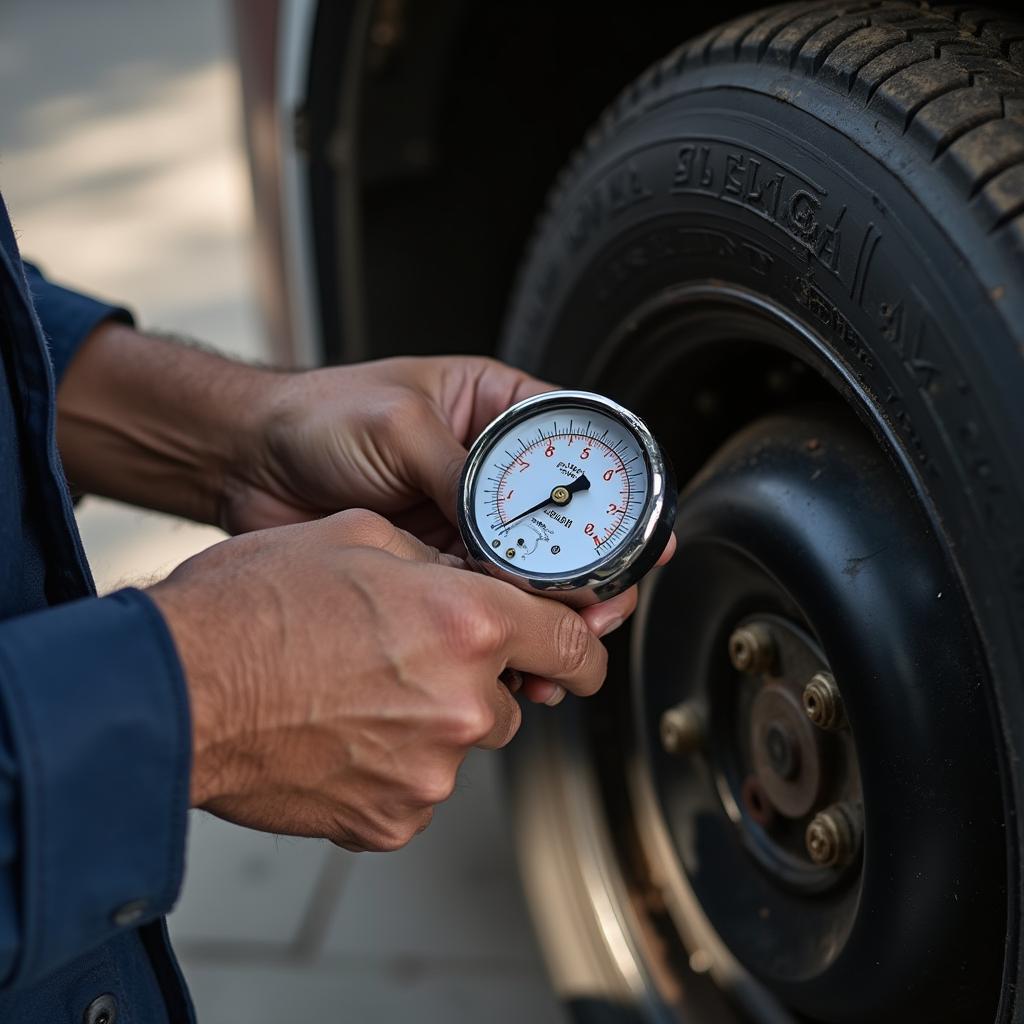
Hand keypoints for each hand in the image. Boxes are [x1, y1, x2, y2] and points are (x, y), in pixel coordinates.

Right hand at [149, 509, 610, 850]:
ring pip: (460, 745)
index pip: (574, 646)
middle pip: (508, 699)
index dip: (579, 649)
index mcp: (468, 623)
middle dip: (474, 680)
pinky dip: (390, 768)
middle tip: (404, 659)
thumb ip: (438, 564)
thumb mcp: (358, 539)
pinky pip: (416, 790)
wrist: (175, 688)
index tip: (575, 658)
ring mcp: (431, 772)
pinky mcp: (391, 820)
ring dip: (430, 724)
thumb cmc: (252, 605)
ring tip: (356, 694)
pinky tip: (338, 736)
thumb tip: (470, 580)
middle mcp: (464, 702)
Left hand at [219, 353, 674, 657]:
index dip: (618, 499)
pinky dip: (500, 632)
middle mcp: (490, 472)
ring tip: (560, 651)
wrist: (249, 459)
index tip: (644, 544)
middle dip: (589, 575)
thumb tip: (510, 532)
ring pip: (527, 575)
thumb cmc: (322, 416)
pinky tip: (513, 659)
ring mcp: (463, 521)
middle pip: (565, 528)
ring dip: (549, 616)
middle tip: (597, 613)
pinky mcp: (434, 564)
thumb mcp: (402, 426)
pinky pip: (481, 602)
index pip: (580, 455)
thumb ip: (462, 475)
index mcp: (500, 415)